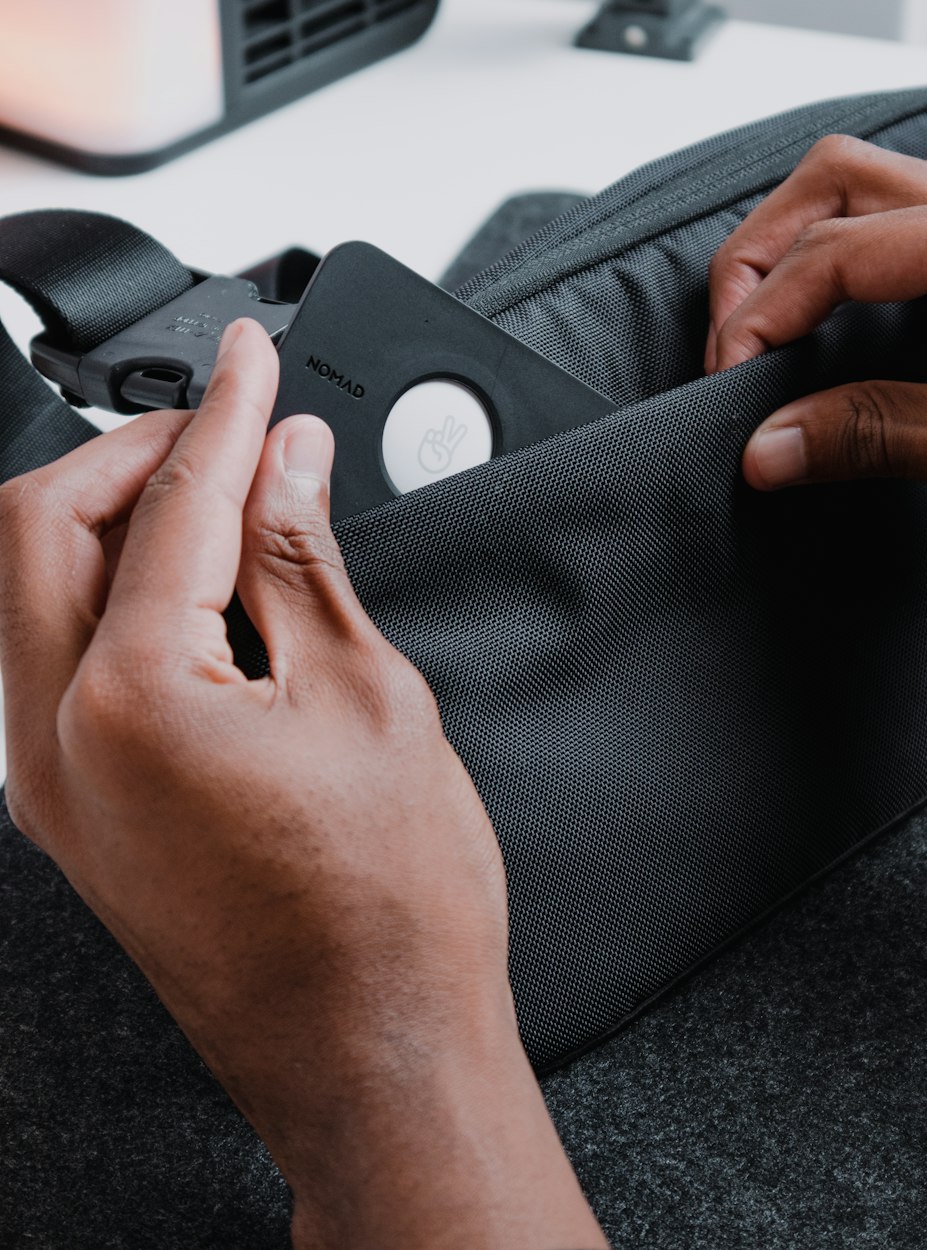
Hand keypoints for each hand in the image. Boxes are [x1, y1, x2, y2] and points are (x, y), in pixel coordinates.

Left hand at [0, 319, 606, 1249]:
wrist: (372, 1052)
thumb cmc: (391, 910)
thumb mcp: (370, 698)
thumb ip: (303, 560)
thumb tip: (286, 463)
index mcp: (131, 701)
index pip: (175, 501)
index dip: (225, 410)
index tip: (251, 357)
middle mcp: (54, 744)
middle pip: (44, 524)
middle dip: (137, 452)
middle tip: (229, 425)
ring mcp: (50, 787)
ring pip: (34, 590)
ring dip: (118, 522)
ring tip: (222, 500)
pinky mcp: (72, 815)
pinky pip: (56, 663)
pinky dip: (115, 598)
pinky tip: (199, 591)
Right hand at [706, 135, 926, 509]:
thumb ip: (873, 435)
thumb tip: (766, 449)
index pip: (838, 250)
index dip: (762, 315)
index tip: (725, 382)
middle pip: (843, 177)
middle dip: (765, 251)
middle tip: (730, 337)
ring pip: (885, 180)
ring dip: (811, 235)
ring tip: (773, 317)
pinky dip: (865, 246)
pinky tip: (852, 305)